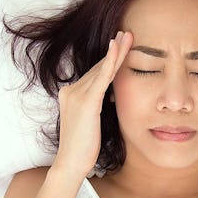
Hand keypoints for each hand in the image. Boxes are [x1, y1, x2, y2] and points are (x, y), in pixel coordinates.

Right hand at [52, 31, 132, 177]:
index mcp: (71, 95)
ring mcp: (76, 95)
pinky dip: (110, 62)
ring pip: (101, 69)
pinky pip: (101, 78)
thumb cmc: (83, 148)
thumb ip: (96, 106)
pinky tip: (117, 48)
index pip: (94, 74)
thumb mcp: (90, 122)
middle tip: (126, 33)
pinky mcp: (86, 102)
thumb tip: (110, 98)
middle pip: (97, 67)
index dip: (108, 60)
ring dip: (116, 52)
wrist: (71, 163)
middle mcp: (70, 91)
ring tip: (127, 36)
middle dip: (114, 50)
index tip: (120, 46)